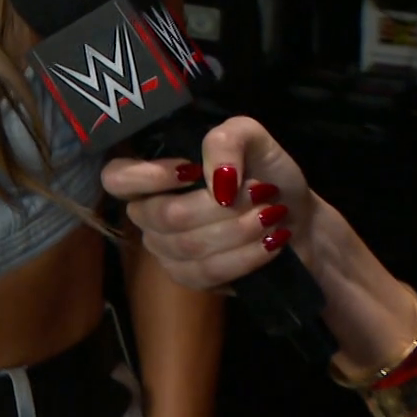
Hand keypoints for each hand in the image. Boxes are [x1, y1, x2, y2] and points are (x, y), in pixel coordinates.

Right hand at [101, 116, 313, 292]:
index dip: (147, 177)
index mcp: (152, 175)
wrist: (299, 219)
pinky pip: (208, 273)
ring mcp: (165, 249)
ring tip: (271, 215)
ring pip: (190, 246)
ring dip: (240, 230)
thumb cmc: (267, 174)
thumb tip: (214, 182)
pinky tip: (270, 243)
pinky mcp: (189, 279)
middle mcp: (149, 213)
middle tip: (260, 193)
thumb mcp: (251, 137)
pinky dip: (246, 256)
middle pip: (165, 216)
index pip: (116, 178)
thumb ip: (225, 142)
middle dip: (220, 207)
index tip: (192, 171)